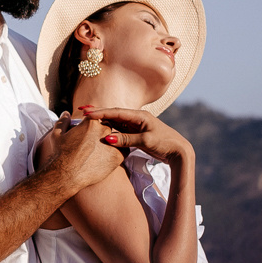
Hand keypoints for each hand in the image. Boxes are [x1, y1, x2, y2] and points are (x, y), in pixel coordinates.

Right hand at [38, 113, 124, 190]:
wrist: (67, 175)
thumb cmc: (61, 154)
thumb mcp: (58, 134)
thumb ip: (63, 121)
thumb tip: (66, 113)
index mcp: (91, 122)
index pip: (97, 117)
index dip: (93, 125)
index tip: (89, 132)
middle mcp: (104, 129)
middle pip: (108, 127)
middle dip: (103, 133)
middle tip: (95, 144)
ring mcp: (112, 142)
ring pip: (116, 138)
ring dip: (112, 142)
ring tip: (101, 151)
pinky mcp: (118, 156)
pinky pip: (123, 149)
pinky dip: (119, 151)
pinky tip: (109, 156)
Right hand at [76, 103, 190, 164]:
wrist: (179, 152)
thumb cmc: (165, 143)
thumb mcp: (145, 141)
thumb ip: (126, 139)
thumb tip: (107, 138)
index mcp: (140, 116)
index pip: (117, 112)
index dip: (101, 112)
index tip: (87, 113)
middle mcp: (138, 118)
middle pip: (114, 114)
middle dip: (99, 112)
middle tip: (82, 111)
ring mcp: (137, 126)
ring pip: (117, 122)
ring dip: (103, 121)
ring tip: (88, 119)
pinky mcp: (137, 134)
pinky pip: (121, 130)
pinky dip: (111, 129)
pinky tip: (102, 130)